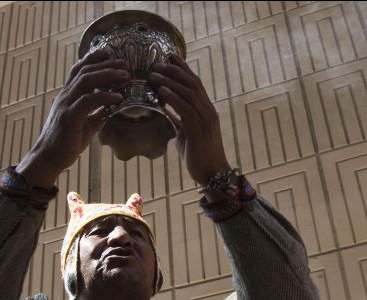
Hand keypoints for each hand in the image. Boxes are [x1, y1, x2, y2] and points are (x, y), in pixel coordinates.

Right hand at [17, 50, 128, 187]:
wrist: (49, 158)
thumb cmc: (66, 142)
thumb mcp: (86, 124)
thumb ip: (97, 113)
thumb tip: (112, 107)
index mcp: (68, 96)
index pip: (79, 70)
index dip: (93, 59)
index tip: (110, 53)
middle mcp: (65, 96)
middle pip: (85, 71)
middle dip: (106, 65)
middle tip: (125, 64)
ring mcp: (65, 105)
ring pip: (85, 81)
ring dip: (107, 75)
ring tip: (125, 76)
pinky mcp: (69, 118)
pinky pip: (87, 101)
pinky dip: (103, 97)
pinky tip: (117, 97)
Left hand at [148, 56, 230, 185]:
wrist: (212, 174)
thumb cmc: (199, 156)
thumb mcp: (187, 134)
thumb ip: (180, 121)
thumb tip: (169, 113)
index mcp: (207, 111)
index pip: (196, 84)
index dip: (183, 69)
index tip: (170, 57)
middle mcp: (208, 111)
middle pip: (193, 83)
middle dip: (175, 70)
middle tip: (158, 62)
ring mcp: (205, 120)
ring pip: (189, 93)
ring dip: (170, 81)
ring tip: (154, 74)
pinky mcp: (199, 130)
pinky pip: (186, 108)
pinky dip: (173, 97)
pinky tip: (162, 91)